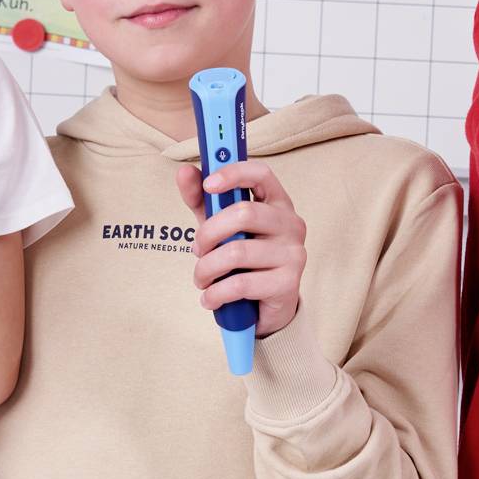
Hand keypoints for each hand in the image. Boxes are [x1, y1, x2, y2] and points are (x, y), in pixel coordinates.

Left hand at [176, 159, 306, 340]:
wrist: (266, 307)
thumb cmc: (243, 259)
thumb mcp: (220, 226)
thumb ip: (202, 199)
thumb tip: (184, 172)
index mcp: (276, 202)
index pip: (261, 174)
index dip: (234, 173)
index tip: (208, 184)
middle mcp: (291, 223)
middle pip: (244, 213)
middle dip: (209, 233)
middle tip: (197, 250)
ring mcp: (293, 253)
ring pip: (237, 252)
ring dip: (207, 268)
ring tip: (201, 279)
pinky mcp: (288, 283)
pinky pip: (241, 283)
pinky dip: (216, 293)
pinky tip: (210, 298)